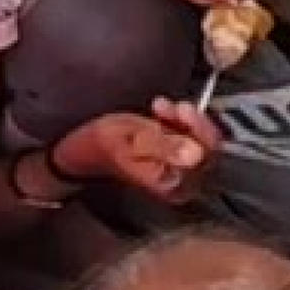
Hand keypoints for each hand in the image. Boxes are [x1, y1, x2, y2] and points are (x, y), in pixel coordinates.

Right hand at [57, 106, 215, 205]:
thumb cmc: (102, 145)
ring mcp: (179, 172)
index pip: (206, 156)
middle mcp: (180, 183)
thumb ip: (162, 147)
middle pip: (207, 147)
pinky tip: (162, 111)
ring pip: (198, 139)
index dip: (198, 128)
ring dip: (182, 119)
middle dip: (190, 121)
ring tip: (160, 107)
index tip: (182, 108)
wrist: (83, 151)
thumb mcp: (130, 139)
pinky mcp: (176, 160)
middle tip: (173, 106)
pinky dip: (178, 121)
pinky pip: (189, 137)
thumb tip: (195, 154)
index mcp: (171, 184)